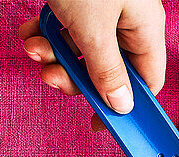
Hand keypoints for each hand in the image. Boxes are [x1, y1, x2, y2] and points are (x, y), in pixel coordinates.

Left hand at [19, 0, 165, 125]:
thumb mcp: (93, 29)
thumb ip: (107, 72)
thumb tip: (121, 105)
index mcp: (144, 28)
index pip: (146, 83)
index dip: (124, 108)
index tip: (99, 123)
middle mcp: (127, 19)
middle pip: (108, 69)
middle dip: (76, 77)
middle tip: (52, 77)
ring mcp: (102, 7)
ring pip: (83, 48)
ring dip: (56, 56)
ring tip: (35, 48)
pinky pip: (66, 26)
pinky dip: (48, 33)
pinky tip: (32, 31)